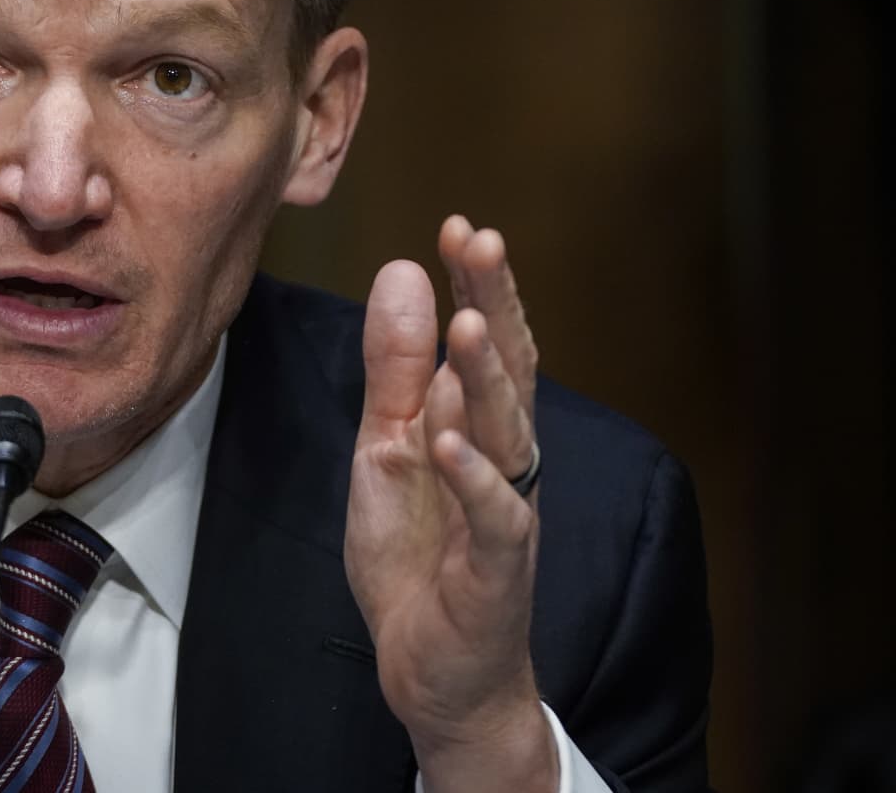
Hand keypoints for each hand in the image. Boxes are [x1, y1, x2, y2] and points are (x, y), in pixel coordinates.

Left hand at [344, 217, 553, 790]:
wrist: (434, 669)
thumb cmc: (419, 556)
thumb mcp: (386, 449)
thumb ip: (395, 370)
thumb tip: (403, 273)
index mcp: (479, 426)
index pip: (486, 344)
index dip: (477, 286)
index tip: (459, 226)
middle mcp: (506, 460)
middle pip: (509, 372)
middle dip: (495, 305)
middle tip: (480, 241)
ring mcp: (507, 513)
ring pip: (507, 435)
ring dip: (487, 379)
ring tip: (468, 324)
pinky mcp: (498, 571)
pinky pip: (493, 518)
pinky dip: (473, 478)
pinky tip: (449, 440)